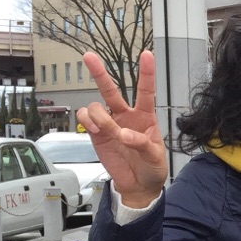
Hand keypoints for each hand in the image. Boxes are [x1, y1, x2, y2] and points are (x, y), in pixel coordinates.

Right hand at [75, 50, 167, 208]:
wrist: (138, 185)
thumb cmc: (152, 168)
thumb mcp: (155, 157)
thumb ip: (142, 143)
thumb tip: (124, 134)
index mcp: (145, 117)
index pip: (146, 91)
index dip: (146, 73)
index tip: (146, 54)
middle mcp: (126, 115)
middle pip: (111, 90)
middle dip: (99, 72)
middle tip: (88, 56)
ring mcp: (109, 123)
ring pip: (96, 106)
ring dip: (99, 116)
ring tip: (107, 130)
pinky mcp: (96, 133)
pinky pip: (85, 118)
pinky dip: (86, 120)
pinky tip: (93, 129)